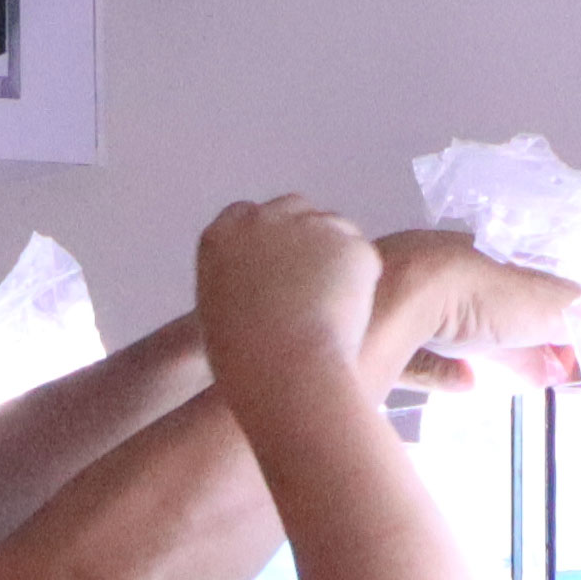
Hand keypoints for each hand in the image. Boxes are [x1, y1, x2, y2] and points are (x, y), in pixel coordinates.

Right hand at [192, 192, 386, 379]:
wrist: (284, 371)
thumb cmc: (246, 361)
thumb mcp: (218, 312)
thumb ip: (237, 281)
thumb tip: (263, 283)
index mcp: (222, 237)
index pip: (245, 215)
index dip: (268, 238)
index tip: (279, 263)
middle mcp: (263, 220)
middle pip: (293, 208)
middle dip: (306, 236)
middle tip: (315, 281)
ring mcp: (310, 226)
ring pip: (334, 227)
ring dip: (336, 256)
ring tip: (331, 308)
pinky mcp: (350, 243)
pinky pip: (362, 256)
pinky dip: (362, 280)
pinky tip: (348, 315)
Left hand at [369, 226, 580, 392]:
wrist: (390, 303)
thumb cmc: (471, 292)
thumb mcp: (539, 300)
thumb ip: (574, 314)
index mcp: (475, 253)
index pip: (522, 283)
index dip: (550, 315)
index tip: (568, 348)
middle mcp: (437, 274)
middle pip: (489, 310)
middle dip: (521, 338)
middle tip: (548, 370)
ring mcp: (405, 306)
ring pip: (454, 329)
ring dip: (487, 350)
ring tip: (513, 377)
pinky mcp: (381, 342)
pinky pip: (419, 358)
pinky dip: (446, 371)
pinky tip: (466, 382)